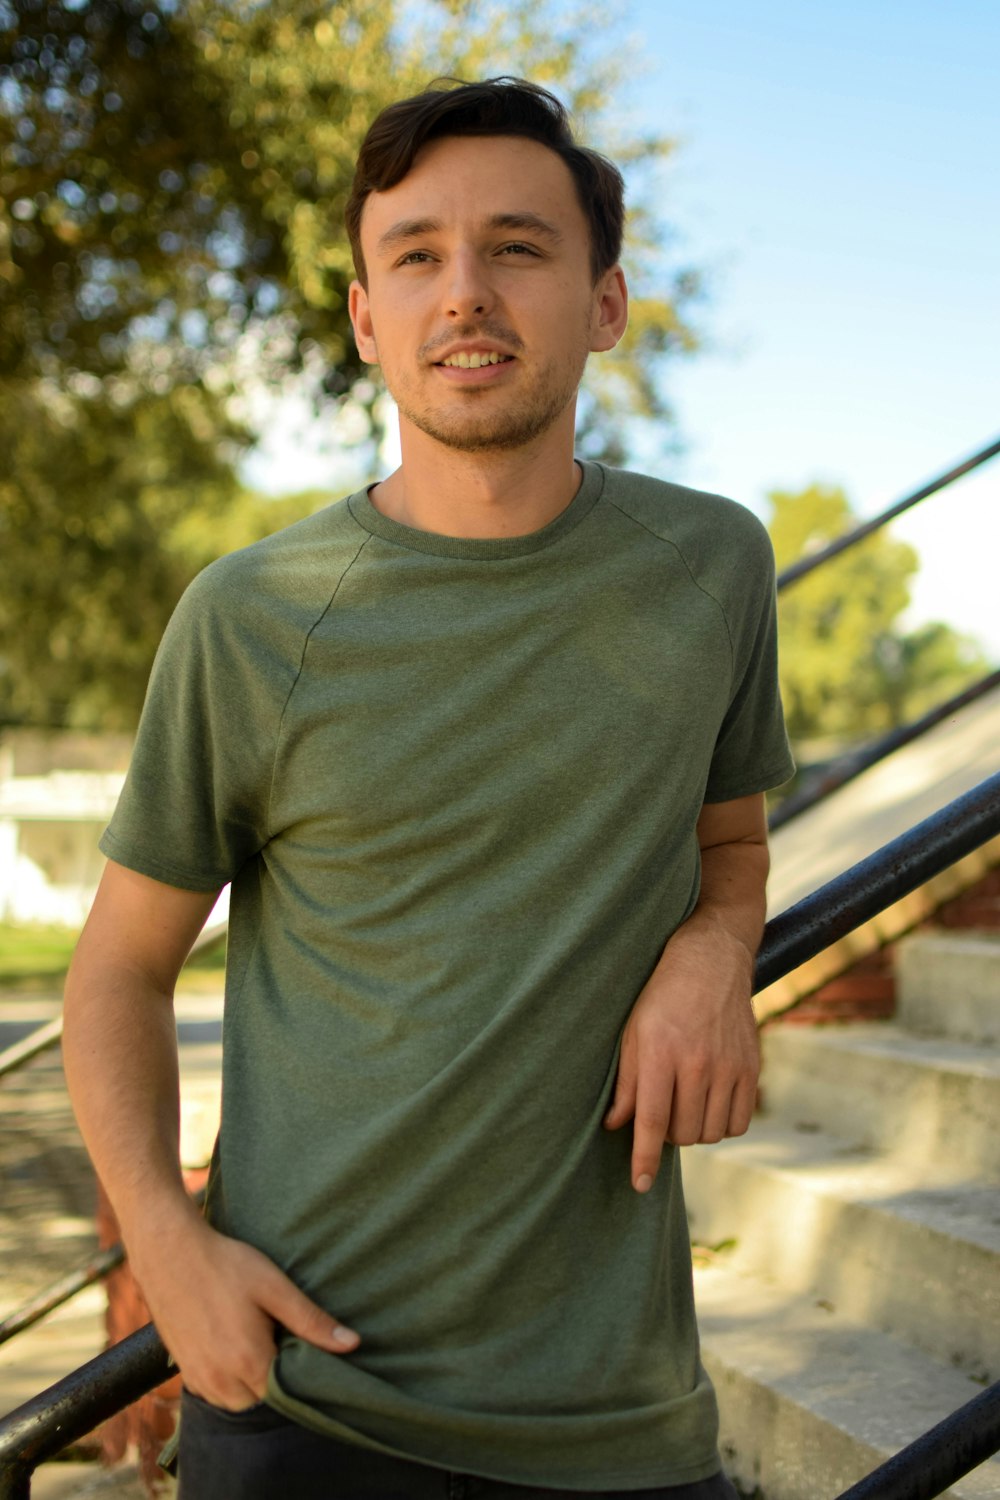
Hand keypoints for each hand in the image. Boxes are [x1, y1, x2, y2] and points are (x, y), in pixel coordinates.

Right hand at [130, 1213, 359, 1409]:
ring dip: (249, 1381)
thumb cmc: (226, 1264)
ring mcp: (198, 1378)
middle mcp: (221, 1381)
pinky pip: (214, 1391)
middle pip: (262, 1399)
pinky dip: (226, 1378)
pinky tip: (231, 1343)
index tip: (302, 1344)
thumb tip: (352, 1344)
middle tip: (278, 1335)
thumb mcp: (274, 1287)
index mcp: (249, 1362)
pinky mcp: (183, 1370)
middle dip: (274, 1376)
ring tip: (255, 1338)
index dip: (299, 1371)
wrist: (170, 1252)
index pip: (288, 1392)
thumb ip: (311, 1321)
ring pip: (236, 1400)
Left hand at [603, 923, 759, 1191]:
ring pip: (711, 1132)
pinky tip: (709, 1105)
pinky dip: (723, 1124)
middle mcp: (698, 1063)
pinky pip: (739, 1122)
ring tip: (683, 1106)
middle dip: (667, 1136)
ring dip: (694, 1131)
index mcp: (662, 1053)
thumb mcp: (632, 1031)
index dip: (644, 1158)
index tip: (640, 1185)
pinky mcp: (751, 1067)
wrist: (711, 960)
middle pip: (683, 1133)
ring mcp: (729, 1066)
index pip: (651, 1120)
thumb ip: (626, 1082)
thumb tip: (616, 1126)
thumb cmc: (661, 995)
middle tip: (660, 1113)